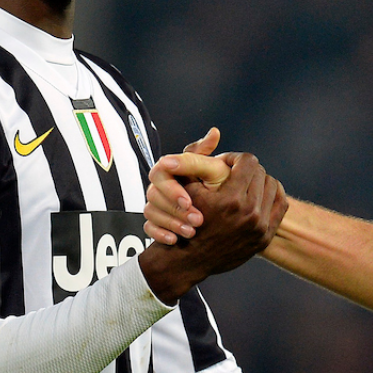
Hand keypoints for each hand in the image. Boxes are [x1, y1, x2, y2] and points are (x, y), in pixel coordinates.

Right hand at [139, 129, 287, 302]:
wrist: (189, 259)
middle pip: (261, 173)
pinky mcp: (265, 237)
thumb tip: (216, 132)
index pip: (248, 161)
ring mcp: (260, 227)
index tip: (227, 163)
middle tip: (236, 173)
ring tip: (246, 184)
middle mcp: (249, 213)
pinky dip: (272, 196)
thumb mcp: (187, 189)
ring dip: (260, 181)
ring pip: (273, 187)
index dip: (236, 158)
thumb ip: (197, 158)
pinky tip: (259, 195)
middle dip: (247, 169)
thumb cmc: (185, 221)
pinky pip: (280, 205)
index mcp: (231, 199)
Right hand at [145, 128, 226, 243]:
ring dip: (171, 222)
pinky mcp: (158, 222)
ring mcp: (158, 204)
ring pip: (150, 211)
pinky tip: (175, 239)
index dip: (173, 188)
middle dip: (175, 209)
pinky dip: (160, 234)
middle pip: (153, 194)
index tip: (189, 201)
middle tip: (196, 219)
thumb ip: (210, 154)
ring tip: (192, 231)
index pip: (160, 171)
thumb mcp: (216, 170)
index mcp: (173, 169)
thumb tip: (214, 132)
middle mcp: (164, 185)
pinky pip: (149, 228)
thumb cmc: (219, 187)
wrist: (223, 215)